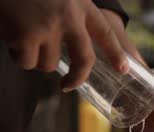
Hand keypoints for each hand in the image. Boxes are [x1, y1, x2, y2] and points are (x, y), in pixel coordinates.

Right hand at [0, 0, 128, 90]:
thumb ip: (72, 19)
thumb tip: (77, 55)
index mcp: (81, 5)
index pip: (106, 33)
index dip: (116, 53)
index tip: (124, 69)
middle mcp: (70, 16)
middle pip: (84, 60)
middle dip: (78, 77)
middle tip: (69, 86)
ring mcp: (49, 26)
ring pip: (49, 65)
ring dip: (36, 58)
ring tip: (25, 37)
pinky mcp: (26, 36)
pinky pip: (27, 63)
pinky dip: (18, 57)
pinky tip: (13, 39)